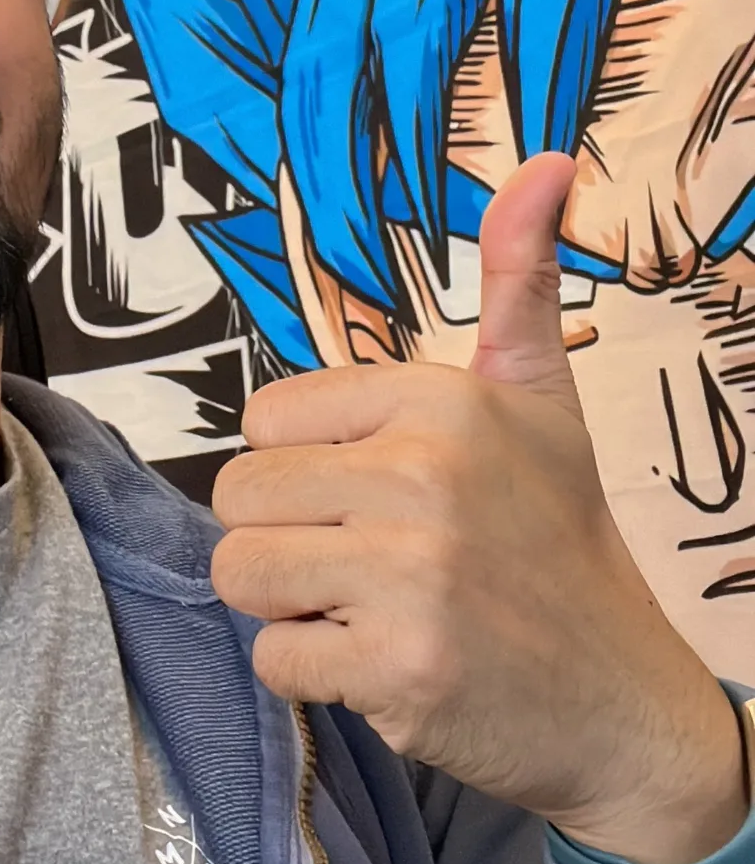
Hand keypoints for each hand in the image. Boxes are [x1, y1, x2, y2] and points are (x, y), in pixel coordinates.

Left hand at [210, 154, 747, 863]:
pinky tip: (384, 663)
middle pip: (237, 499)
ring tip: (368, 607)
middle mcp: (423, 478)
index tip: (376, 494)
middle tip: (370, 562)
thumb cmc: (561, 543)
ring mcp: (409, 578)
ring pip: (239, 574)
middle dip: (286, 539)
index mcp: (441, 403)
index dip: (303, 467)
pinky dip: (315, 675)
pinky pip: (272, 658)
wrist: (626, 701)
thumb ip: (519, 279)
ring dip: (288, 605)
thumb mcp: (543, 399)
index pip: (264, 420)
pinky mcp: (396, 670)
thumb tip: (549, 162)